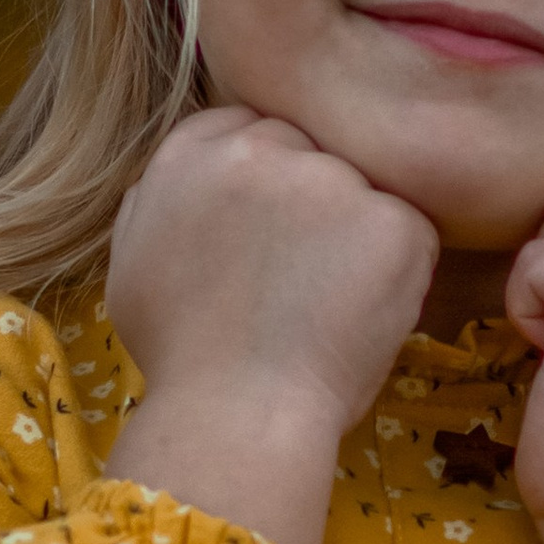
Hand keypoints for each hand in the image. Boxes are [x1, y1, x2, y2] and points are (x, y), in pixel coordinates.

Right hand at [104, 108, 436, 543]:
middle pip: (310, 149)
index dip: (267, 183)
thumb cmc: (181, 357)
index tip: (270, 234)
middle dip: (314, 201)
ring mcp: (331, 180)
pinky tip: (363, 316)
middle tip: (304, 275)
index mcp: (191, 154)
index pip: (250, 128)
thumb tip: (195, 175)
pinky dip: (399, 272)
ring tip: (331, 304)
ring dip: (357, 234)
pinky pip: (409, 230)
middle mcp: (259, 148)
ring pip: (362, 188)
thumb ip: (161, 199)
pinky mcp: (393, 219)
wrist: (236, 414)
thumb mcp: (134, 261)